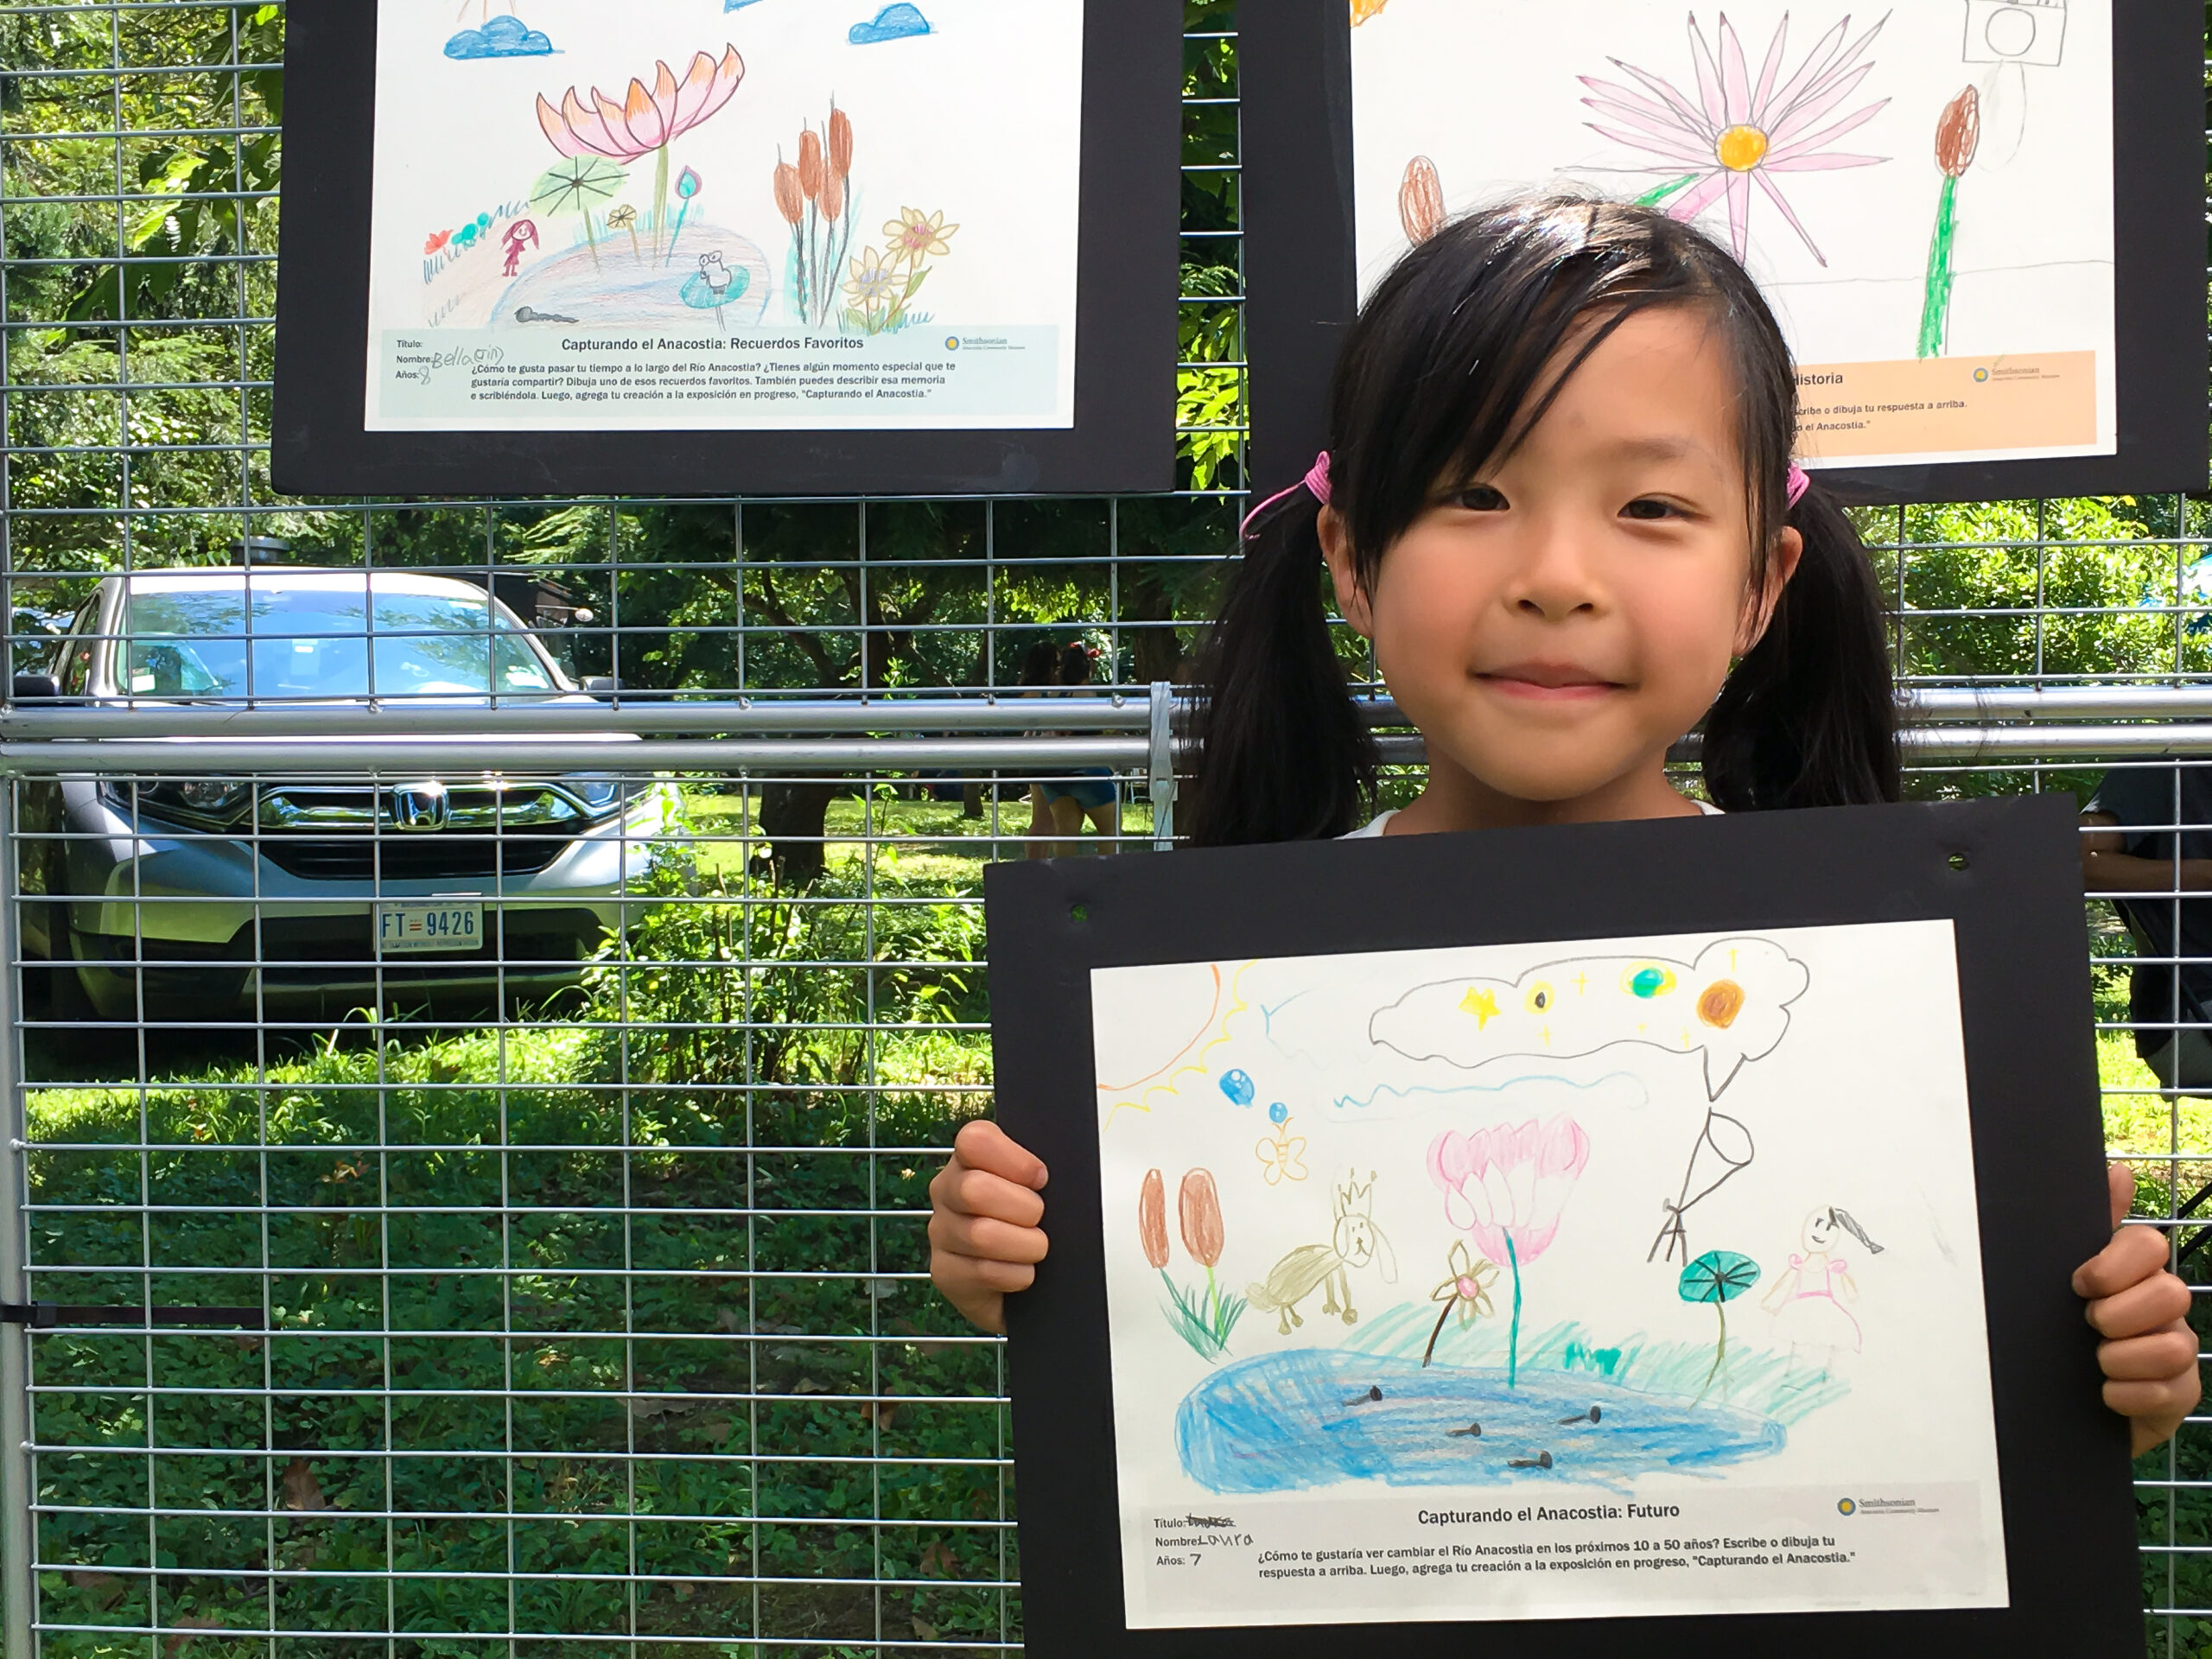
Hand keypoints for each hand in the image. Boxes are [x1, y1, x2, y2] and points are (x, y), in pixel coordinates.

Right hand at [928, 1120, 1049, 1334]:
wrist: (1033, 1285)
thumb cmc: (1041, 1225)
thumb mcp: (1046, 1189)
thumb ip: (1045, 1170)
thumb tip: (1076, 1160)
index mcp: (970, 1159)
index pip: (975, 1139)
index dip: (1014, 1160)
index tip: (1041, 1179)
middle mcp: (947, 1190)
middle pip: (975, 1189)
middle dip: (1023, 1209)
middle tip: (1039, 1220)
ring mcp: (941, 1231)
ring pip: (981, 1235)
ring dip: (1024, 1246)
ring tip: (1034, 1249)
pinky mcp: (943, 1272)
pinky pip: (982, 1272)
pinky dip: (1016, 1276)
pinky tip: (1021, 1273)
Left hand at [2073, 1163, 2199, 1455]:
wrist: (2059, 1399)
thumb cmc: (2063, 1331)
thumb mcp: (2066, 1278)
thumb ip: (2091, 1225)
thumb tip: (2119, 1170)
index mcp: (2137, 1273)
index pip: (2148, 1244)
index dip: (2113, 1265)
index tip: (2079, 1283)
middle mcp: (2165, 1308)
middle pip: (2171, 1294)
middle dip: (2119, 1314)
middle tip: (2089, 1325)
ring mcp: (2178, 1352)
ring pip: (2175, 1347)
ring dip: (2120, 1359)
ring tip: (2096, 1362)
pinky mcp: (2179, 1395)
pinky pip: (2168, 1392)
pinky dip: (2126, 1395)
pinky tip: (2104, 1393)